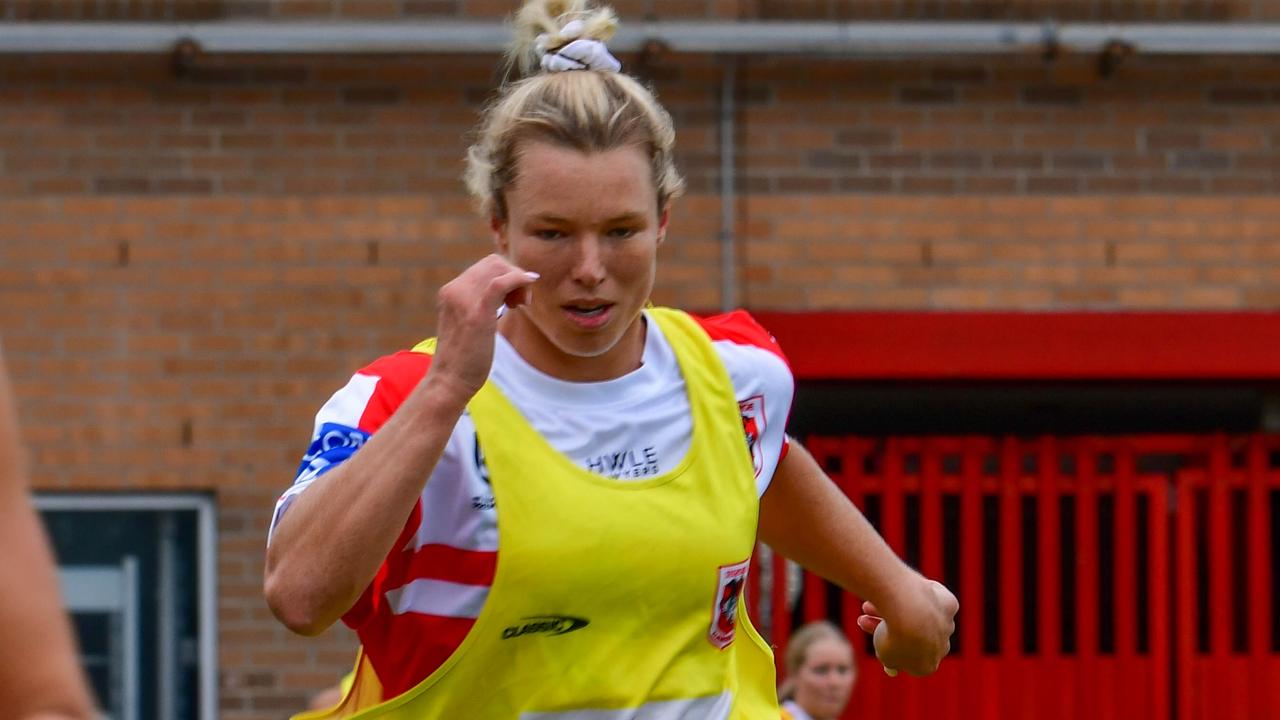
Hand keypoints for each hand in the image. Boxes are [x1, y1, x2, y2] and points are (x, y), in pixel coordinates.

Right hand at [429, 254, 538, 400]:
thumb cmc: (463, 358)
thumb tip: (506, 296)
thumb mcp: (468, 323)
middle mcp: (454, 290)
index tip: (514, 300)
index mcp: (450, 291)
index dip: (505, 276)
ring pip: (498, 268)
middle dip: (513, 276)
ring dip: (518, 281)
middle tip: (520, 303)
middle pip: (493, 263)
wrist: (449, 381)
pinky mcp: (477, 312)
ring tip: (520, 305)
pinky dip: (519, 279)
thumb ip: (479, 305)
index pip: (484, 267)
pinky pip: (501, 282)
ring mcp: (463, 299)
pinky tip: (529, 284)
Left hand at [856, 578, 956, 676]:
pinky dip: (915, 596)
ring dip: (888, 612)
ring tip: (866, 606)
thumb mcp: (885, 652)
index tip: (875, 640)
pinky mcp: (950, 605)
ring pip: (917, 616)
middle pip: (912, 636)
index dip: (889, 649)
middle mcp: (942, 648)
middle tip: (862, 620)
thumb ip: (890, 659)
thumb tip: (891, 670)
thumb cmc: (895, 634)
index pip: (908, 659)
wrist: (912, 610)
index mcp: (928, 666)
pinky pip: (930, 600)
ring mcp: (947, 626)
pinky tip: (900, 593)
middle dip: (884, 629)